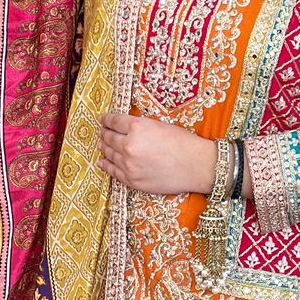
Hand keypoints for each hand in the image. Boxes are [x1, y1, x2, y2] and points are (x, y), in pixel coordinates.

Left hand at [98, 112, 217, 194]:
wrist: (197, 166)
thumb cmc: (184, 144)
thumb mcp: (160, 125)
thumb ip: (139, 126)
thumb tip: (125, 128)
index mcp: (137, 127)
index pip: (114, 121)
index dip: (106, 120)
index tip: (103, 119)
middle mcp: (129, 145)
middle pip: (108, 138)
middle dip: (104, 133)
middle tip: (102, 132)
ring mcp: (129, 165)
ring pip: (109, 154)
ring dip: (104, 148)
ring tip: (102, 145)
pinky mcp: (132, 180)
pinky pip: (113, 172)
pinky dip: (106, 165)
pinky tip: (102, 162)